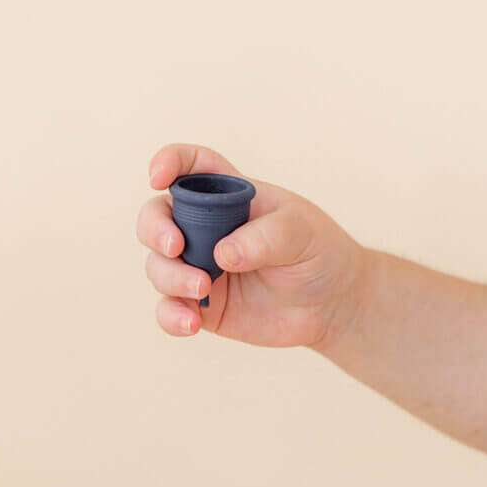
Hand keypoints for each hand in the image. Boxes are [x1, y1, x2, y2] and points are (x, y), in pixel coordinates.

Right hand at [137, 144, 366, 348]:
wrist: (331, 305)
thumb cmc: (318, 253)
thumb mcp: (301, 232)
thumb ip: (265, 237)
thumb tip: (221, 255)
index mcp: (228, 195)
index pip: (190, 167)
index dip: (168, 162)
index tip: (158, 178)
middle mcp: (204, 228)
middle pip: (156, 216)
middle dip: (155, 229)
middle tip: (176, 247)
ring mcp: (198, 266)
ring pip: (157, 265)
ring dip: (171, 277)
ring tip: (203, 290)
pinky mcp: (199, 305)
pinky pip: (168, 309)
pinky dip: (171, 316)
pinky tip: (192, 324)